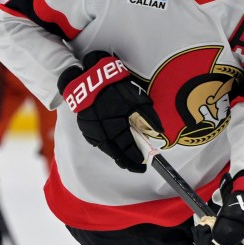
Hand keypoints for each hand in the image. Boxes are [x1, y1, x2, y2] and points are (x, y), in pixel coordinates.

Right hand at [58, 50, 162, 171]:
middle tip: (134, 167)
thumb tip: (159, 132)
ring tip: (125, 161)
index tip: (143, 165)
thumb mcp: (137, 99)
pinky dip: (106, 146)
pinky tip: (113, 148)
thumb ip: (149, 116)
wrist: (89, 77)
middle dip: (126, 160)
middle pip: (115, 151)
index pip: (127, 147)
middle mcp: (102, 130)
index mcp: (116, 125)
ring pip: (105, 148)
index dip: (135, 157)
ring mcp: (91, 129)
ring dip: (116, 155)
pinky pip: (97, 141)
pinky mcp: (84, 126)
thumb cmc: (116, 87)